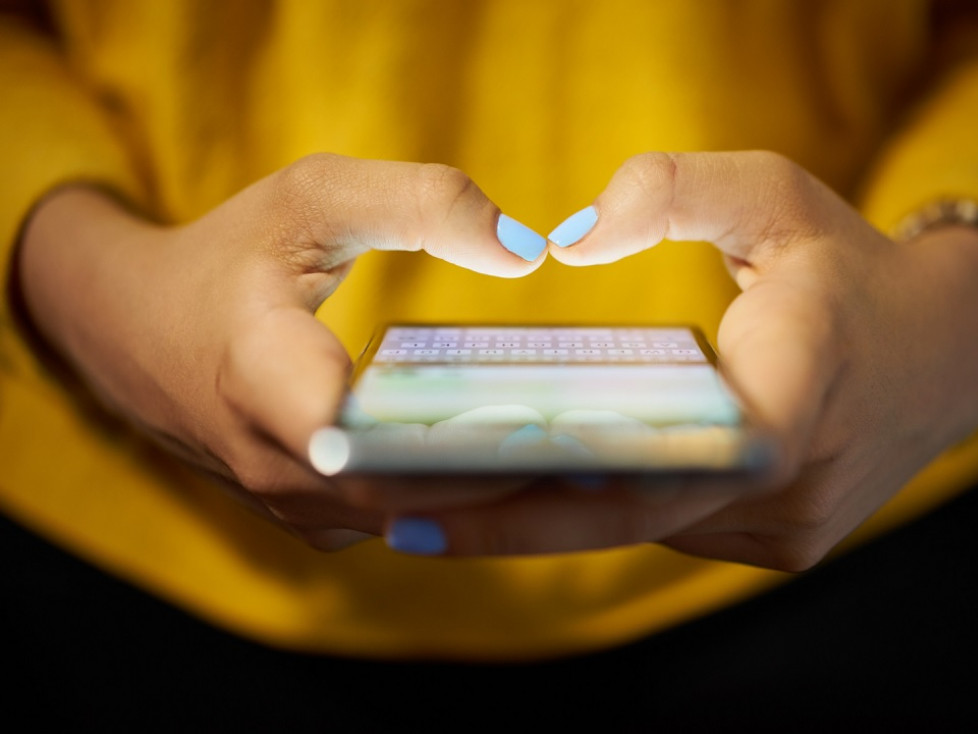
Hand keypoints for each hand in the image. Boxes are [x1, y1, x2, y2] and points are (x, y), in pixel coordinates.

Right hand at [17, 154, 546, 548]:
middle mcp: (276, 466)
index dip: (467, 442)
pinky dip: (461, 500)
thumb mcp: (313, 197)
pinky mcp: (311, 518)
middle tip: (620, 449)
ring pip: (415, 520)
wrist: (131, 329)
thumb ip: (421, 202)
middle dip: (514, 477)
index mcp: (263, 377)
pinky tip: (529, 467)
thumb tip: (529, 249)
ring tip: (594, 463)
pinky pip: (400, 521)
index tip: (557, 427)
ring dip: (497, 497)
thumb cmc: (228, 256)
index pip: (374, 440)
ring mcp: (292, 505)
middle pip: (415, 494)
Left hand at [386, 151, 977, 569]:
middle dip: (507, 519)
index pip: (659, 462)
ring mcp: (787, 529)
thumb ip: (674, 191)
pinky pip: (670, 529)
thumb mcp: (774, 195)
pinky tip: (528, 491)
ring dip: (547, 518)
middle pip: (626, 516)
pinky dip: (601, 512)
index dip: (544, 491)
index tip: (437, 499)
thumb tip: (568, 239)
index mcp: (795, 391)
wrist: (942, 354)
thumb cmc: (847, 268)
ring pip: (643, 530)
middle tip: (393, 512)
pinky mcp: (779, 544)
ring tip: (436, 501)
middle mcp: (791, 485)